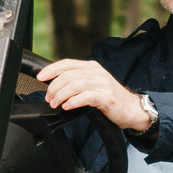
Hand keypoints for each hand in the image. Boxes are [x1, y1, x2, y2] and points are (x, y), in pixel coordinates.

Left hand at [36, 58, 153, 131]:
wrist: (132, 109)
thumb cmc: (110, 98)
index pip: (67, 63)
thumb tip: (56, 84)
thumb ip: (78, 81)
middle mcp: (97, 72)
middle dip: (54, 87)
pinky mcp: (106, 97)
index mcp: (92, 67)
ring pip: (75, 85)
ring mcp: (102, 84)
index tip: (40, 77)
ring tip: (55, 104)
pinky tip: (67, 106)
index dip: (51, 69)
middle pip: (68, 75)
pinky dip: (73, 101)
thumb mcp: (93, 84)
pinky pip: (86, 97)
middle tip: (49, 98)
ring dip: (61, 95)